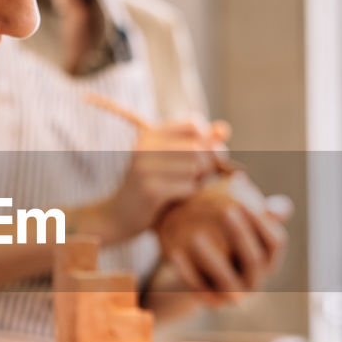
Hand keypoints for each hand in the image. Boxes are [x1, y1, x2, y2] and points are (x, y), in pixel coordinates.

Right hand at [80, 117, 230, 245]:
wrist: (117, 216)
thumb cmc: (149, 186)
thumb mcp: (169, 159)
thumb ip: (198, 142)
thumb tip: (224, 130)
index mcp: (149, 134)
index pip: (194, 124)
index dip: (206, 140)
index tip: (200, 155)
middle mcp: (145, 147)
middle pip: (198, 148)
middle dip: (207, 164)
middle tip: (199, 177)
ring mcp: (145, 169)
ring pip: (196, 168)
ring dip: (198, 181)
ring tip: (186, 187)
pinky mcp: (150, 191)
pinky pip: (188, 188)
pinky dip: (190, 195)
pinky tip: (177, 199)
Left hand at [165, 195, 291, 302]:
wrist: (199, 274)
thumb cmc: (220, 237)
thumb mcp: (234, 221)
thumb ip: (247, 205)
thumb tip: (249, 182)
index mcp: (268, 259)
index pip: (276, 241)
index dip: (264, 222)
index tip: (244, 200)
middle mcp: (256, 280)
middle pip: (254, 259)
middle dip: (242, 236)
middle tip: (225, 211)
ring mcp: (235, 296)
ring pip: (227, 281)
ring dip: (212, 259)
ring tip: (195, 237)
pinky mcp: (212, 304)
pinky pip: (199, 289)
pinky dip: (187, 272)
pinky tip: (174, 253)